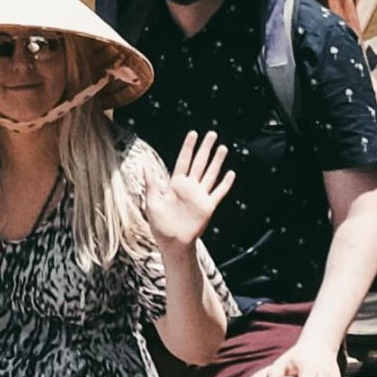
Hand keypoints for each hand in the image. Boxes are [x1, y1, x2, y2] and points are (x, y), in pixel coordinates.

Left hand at [129, 130, 233, 252]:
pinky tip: (230, 173)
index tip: (193, 134)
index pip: (184, 160)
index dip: (188, 147)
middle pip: (200, 163)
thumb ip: (151, 184)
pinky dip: (225, 183)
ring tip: (222, 148)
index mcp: (175, 184)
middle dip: (205, 148)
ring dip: (217, 161)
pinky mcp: (208, 206)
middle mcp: (190, 187)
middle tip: (212, 134)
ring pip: (211, 174)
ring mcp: (200, 196)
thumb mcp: (152, 202)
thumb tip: (145, 165)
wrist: (173, 243)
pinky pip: (219, 192)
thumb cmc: (160, 225)